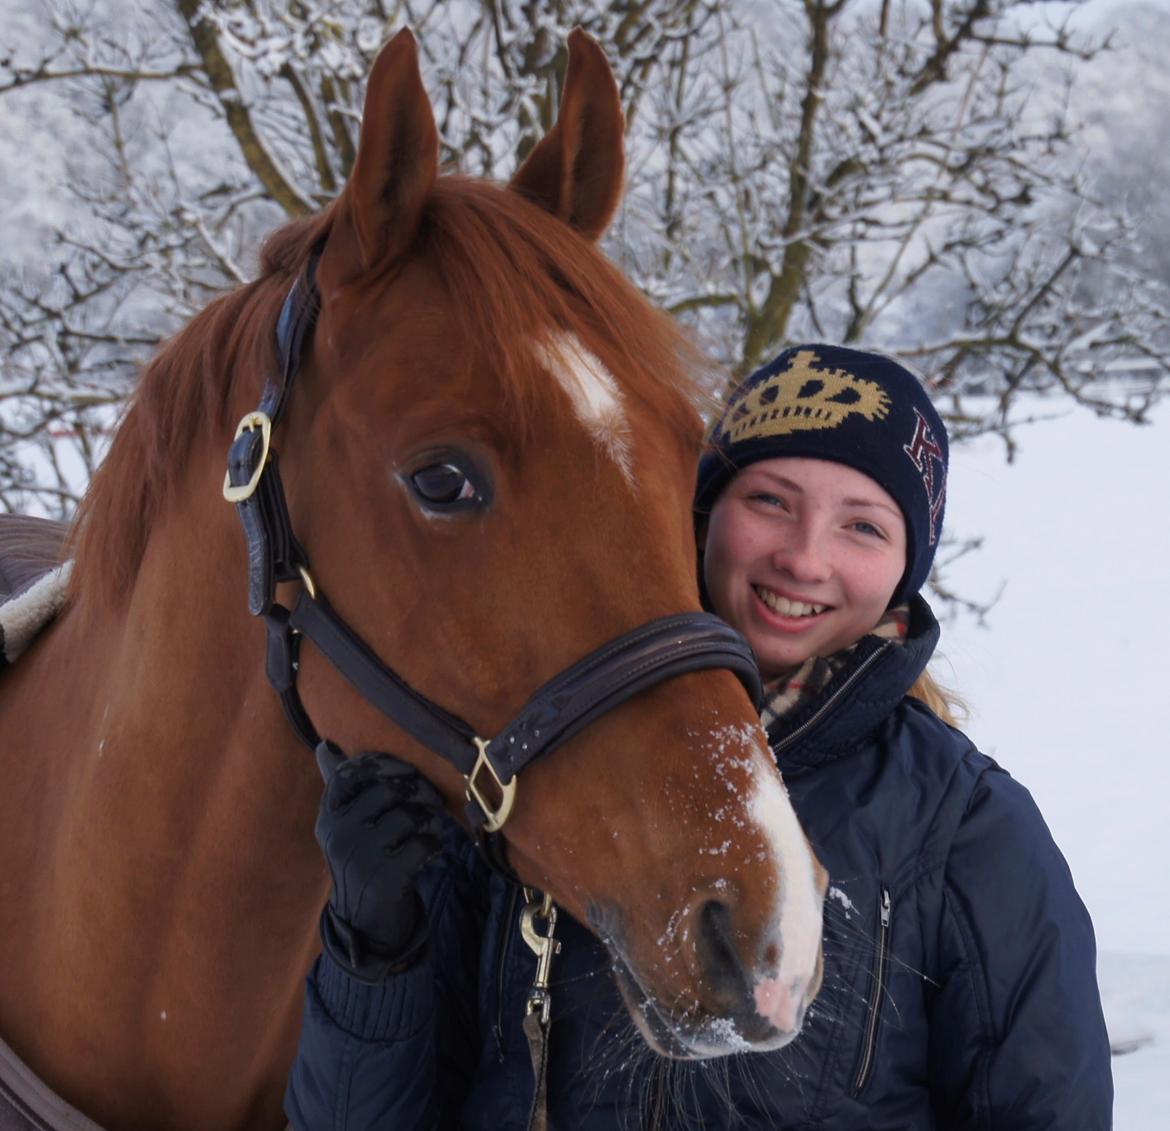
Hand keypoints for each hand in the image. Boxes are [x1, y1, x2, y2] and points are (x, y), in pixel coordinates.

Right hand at [314, 741, 443, 982]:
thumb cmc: (362, 861)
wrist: (364, 924)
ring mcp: (361, 859)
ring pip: (410, 815)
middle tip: (428, 801)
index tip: (405, 773)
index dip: (384, 765)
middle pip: (389, 790)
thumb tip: (325, 745)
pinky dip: (433, 845)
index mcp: (328, 817)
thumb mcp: (344, 826)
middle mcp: (339, 835)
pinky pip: (423, 844)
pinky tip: (429, 851)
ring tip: (428, 827)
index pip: (350, 773)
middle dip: (417, 791)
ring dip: (429, 819)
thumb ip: (340, 786)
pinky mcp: (385, 881)